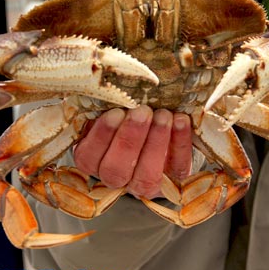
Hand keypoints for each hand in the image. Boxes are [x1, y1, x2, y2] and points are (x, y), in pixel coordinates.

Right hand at [73, 106, 192, 198]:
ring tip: (163, 114)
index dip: (101, 136)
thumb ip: (104, 101)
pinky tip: (180, 119)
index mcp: (92, 158)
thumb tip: (106, 86)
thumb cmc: (127, 108)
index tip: (116, 112)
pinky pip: (177, 169)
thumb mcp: (110, 104)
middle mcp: (115, 176)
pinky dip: (180, 143)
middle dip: (129, 140)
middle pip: (116, 171)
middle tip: (142, 111)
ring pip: (146, 176)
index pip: (88, 157)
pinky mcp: (173, 179)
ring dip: (155, 144)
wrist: (160, 118)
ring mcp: (144, 183)